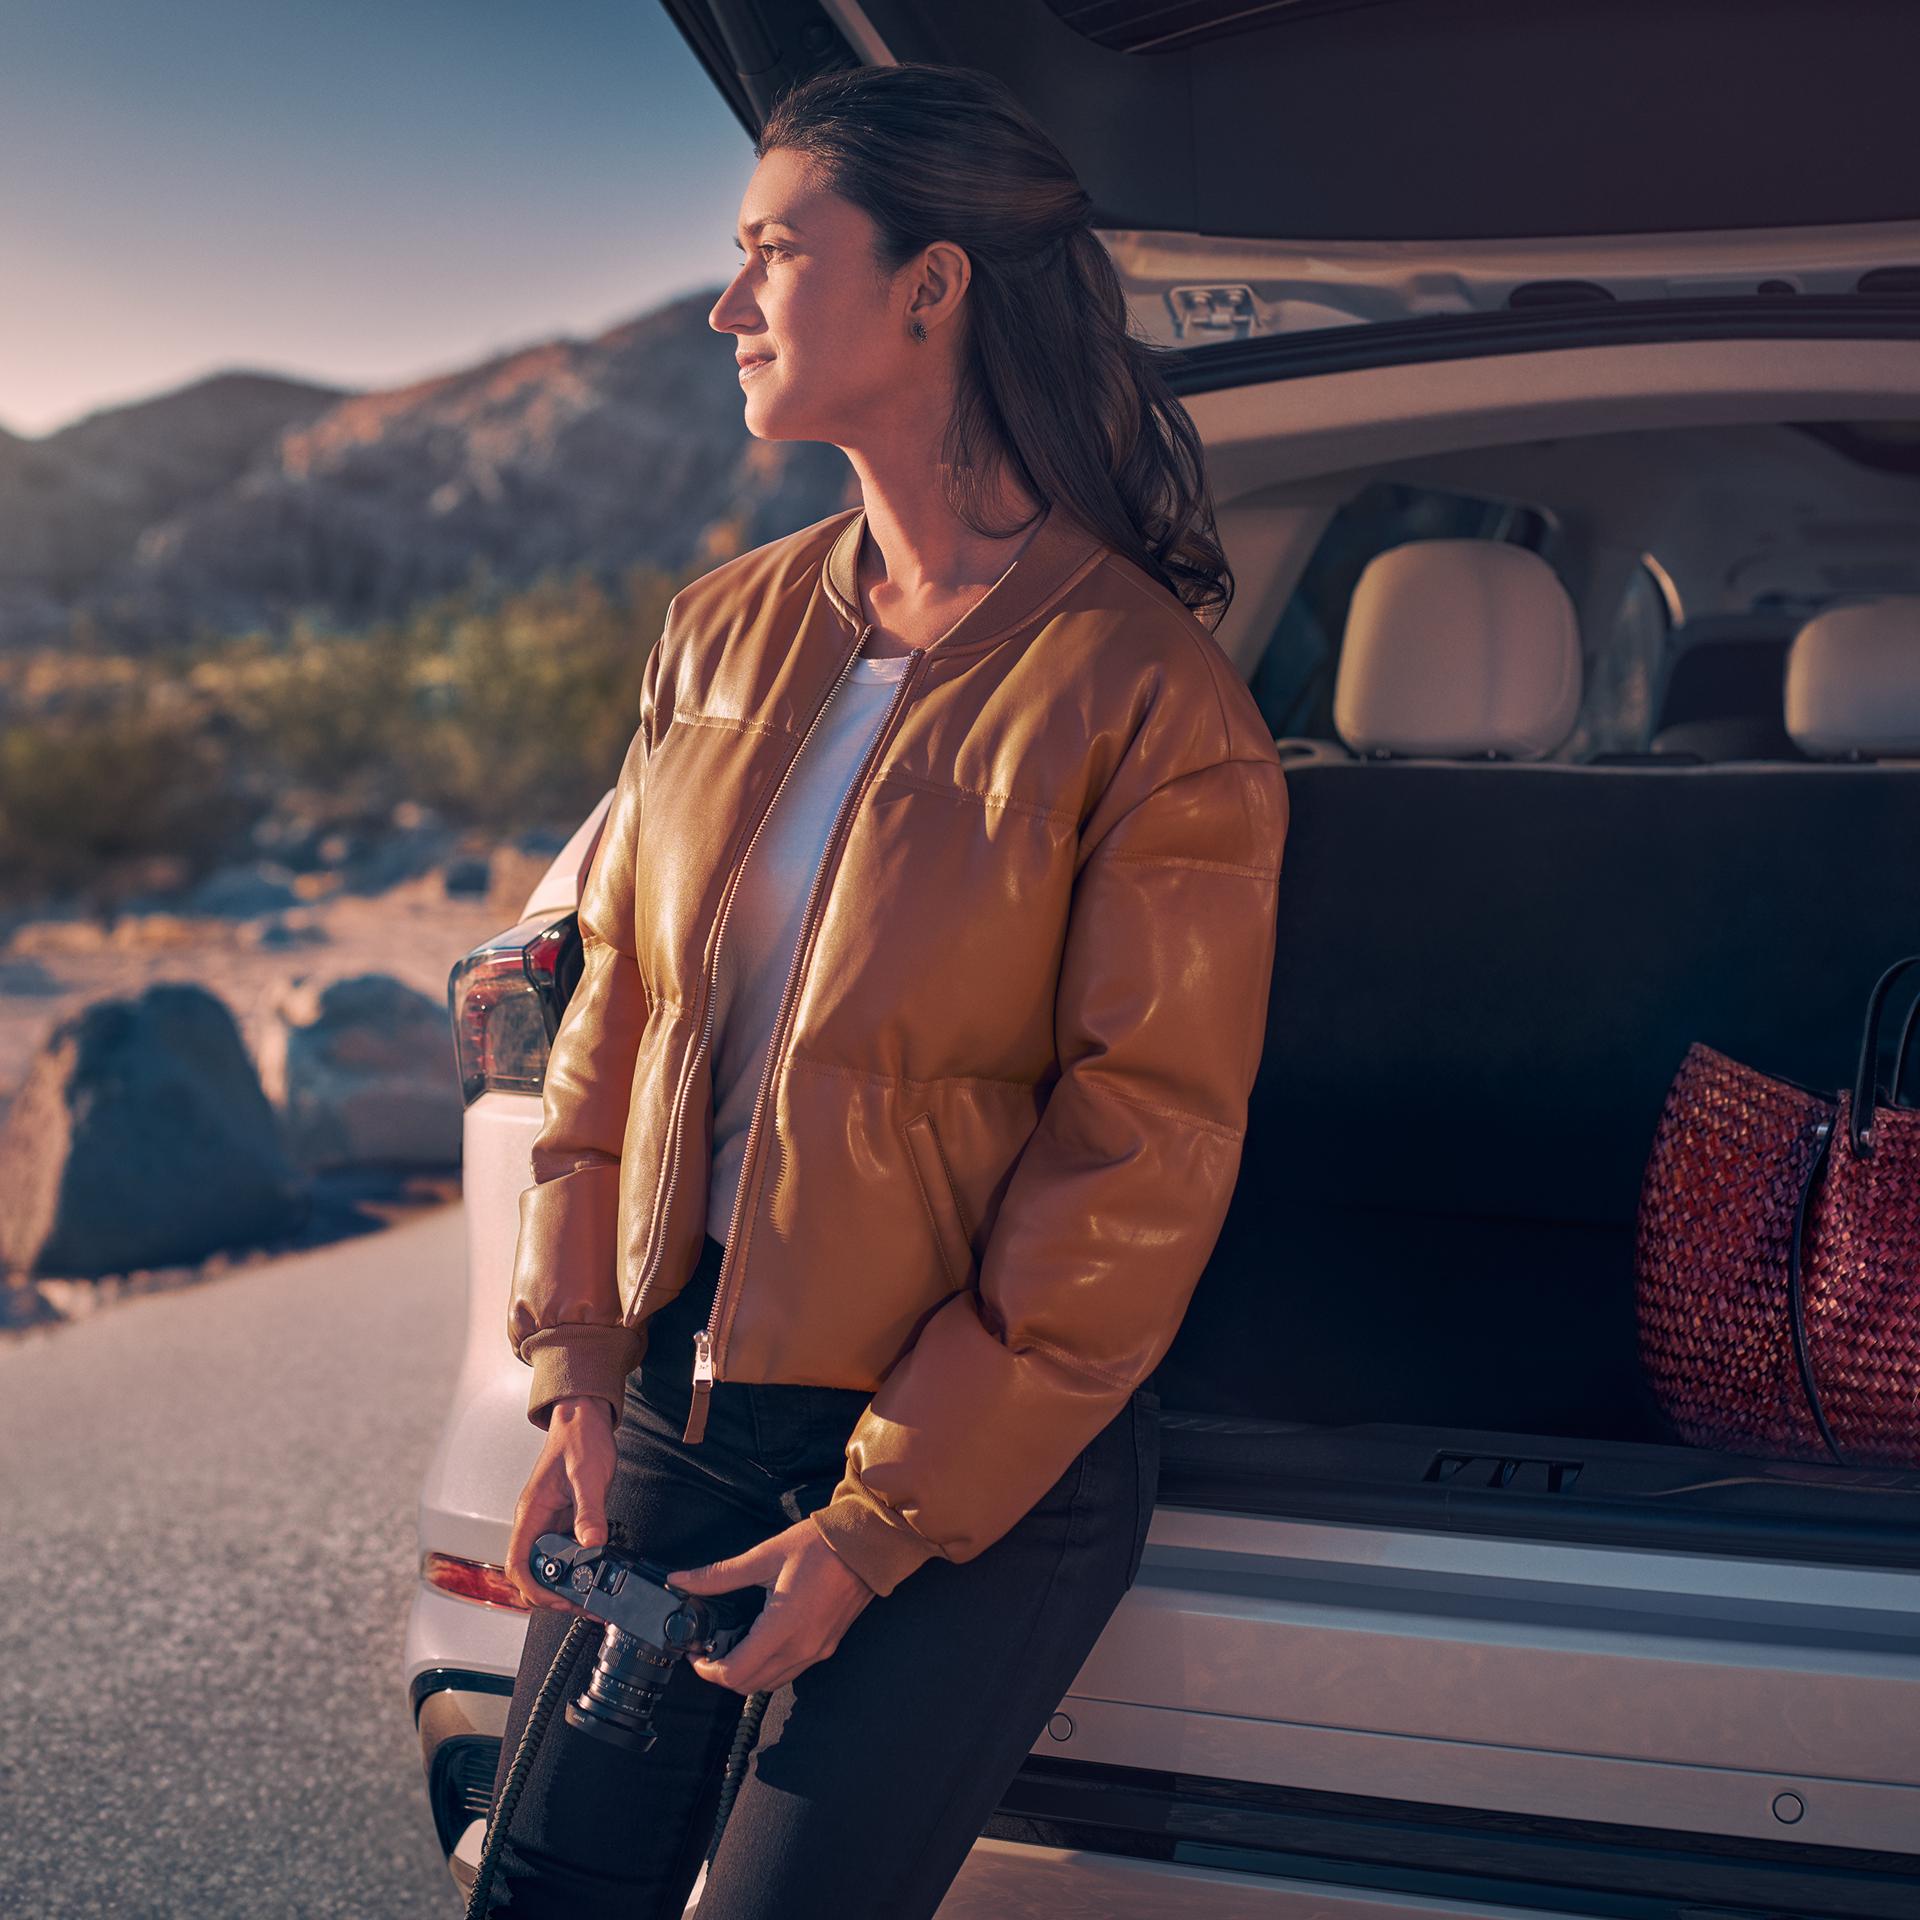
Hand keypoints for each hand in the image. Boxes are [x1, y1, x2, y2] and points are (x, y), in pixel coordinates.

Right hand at [505, 1394, 618, 1613]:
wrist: (585, 1418)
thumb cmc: (579, 1438)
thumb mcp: (587, 1474)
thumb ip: (589, 1510)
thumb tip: (592, 1543)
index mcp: (531, 1513)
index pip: (518, 1565)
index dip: (533, 1589)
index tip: (558, 1599)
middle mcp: (536, 1522)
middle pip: (534, 1573)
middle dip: (554, 1595)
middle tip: (585, 1604)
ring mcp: (551, 1523)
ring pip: (552, 1567)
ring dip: (569, 1585)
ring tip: (596, 1596)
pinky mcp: (567, 1521)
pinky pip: (569, 1553)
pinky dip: (582, 1568)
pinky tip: (601, 1572)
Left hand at [666, 1519, 876, 1693]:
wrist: (868, 1544)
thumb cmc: (819, 1546)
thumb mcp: (765, 1556)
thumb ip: (720, 1575)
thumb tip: (680, 1580)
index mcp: (782, 1627)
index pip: (735, 1673)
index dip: (707, 1671)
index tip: (694, 1654)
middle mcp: (800, 1648)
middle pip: (749, 1686)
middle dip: (722, 1675)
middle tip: (708, 1650)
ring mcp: (816, 1651)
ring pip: (770, 1683)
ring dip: (747, 1674)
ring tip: (732, 1646)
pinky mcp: (827, 1646)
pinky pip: (790, 1672)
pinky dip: (769, 1667)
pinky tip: (761, 1641)